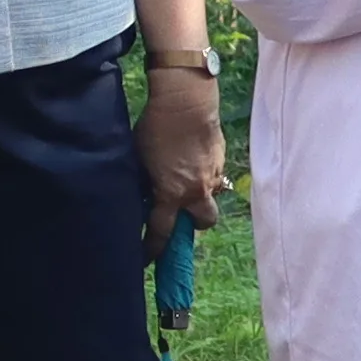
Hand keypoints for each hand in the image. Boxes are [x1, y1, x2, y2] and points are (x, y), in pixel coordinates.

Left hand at [135, 61, 229, 238]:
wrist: (187, 99)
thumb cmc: (155, 127)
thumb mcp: (138, 159)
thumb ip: (142, 182)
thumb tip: (142, 193)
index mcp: (171, 194)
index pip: (161, 233)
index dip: (151, 250)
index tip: (144, 260)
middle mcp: (196, 191)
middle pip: (203, 223)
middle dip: (193, 223)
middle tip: (180, 211)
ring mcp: (213, 175)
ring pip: (212, 197)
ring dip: (201, 196)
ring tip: (187, 179)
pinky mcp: (222, 158)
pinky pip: (215, 175)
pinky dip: (204, 173)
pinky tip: (192, 156)